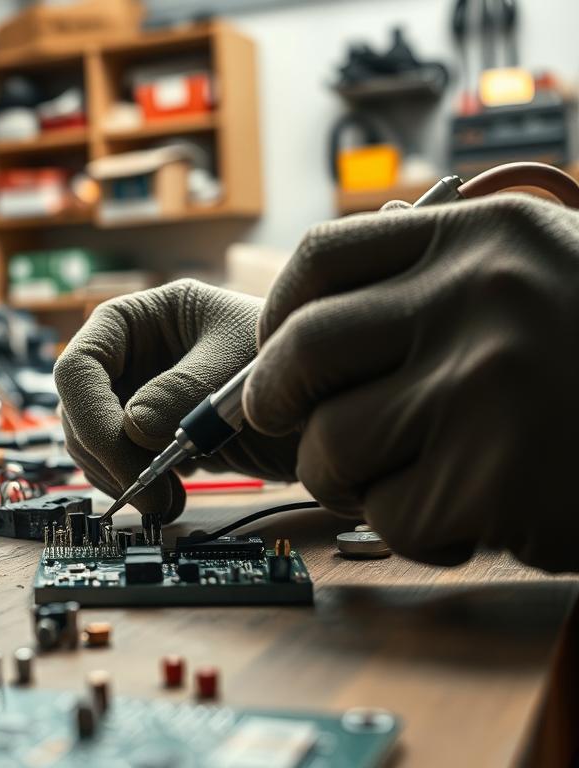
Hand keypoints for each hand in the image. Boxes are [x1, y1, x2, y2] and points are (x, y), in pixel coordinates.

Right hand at [55, 279, 298, 521]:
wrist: (329, 400)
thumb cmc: (292, 360)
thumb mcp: (240, 367)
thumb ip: (185, 391)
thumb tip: (133, 427)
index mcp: (143, 319)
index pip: (80, 364)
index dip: (88, 412)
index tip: (122, 454)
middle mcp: (133, 356)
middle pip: (78, 409)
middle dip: (106, 455)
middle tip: (149, 492)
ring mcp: (141, 397)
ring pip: (92, 443)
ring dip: (119, 477)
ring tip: (168, 501)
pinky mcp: (155, 435)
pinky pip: (121, 464)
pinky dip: (136, 487)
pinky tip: (172, 496)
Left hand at [244, 194, 578, 570]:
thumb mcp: (528, 279)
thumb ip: (422, 290)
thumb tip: (293, 335)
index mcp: (480, 237)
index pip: (320, 259)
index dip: (278, 315)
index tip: (276, 355)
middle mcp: (480, 298)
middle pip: (300, 353)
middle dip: (277, 404)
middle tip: (294, 428)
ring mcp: (488, 387)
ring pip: (331, 446)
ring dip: (348, 476)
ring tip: (408, 476)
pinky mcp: (500, 479)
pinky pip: (391, 515)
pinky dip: (414, 527)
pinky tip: (472, 513)